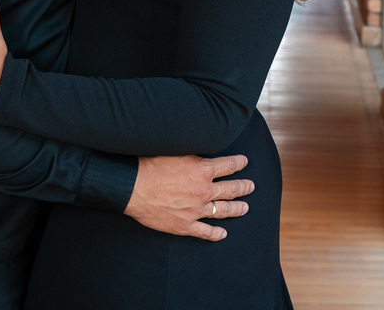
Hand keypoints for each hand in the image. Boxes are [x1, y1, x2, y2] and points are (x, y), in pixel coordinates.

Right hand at [124, 155, 254, 241]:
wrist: (132, 187)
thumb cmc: (150, 164)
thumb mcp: (176, 150)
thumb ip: (193, 153)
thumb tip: (203, 149)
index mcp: (203, 170)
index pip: (228, 165)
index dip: (238, 163)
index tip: (244, 162)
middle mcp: (204, 191)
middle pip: (230, 189)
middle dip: (243, 187)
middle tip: (251, 186)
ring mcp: (196, 210)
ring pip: (223, 210)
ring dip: (236, 208)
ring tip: (245, 208)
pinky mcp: (185, 226)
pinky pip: (205, 232)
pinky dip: (216, 234)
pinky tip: (223, 234)